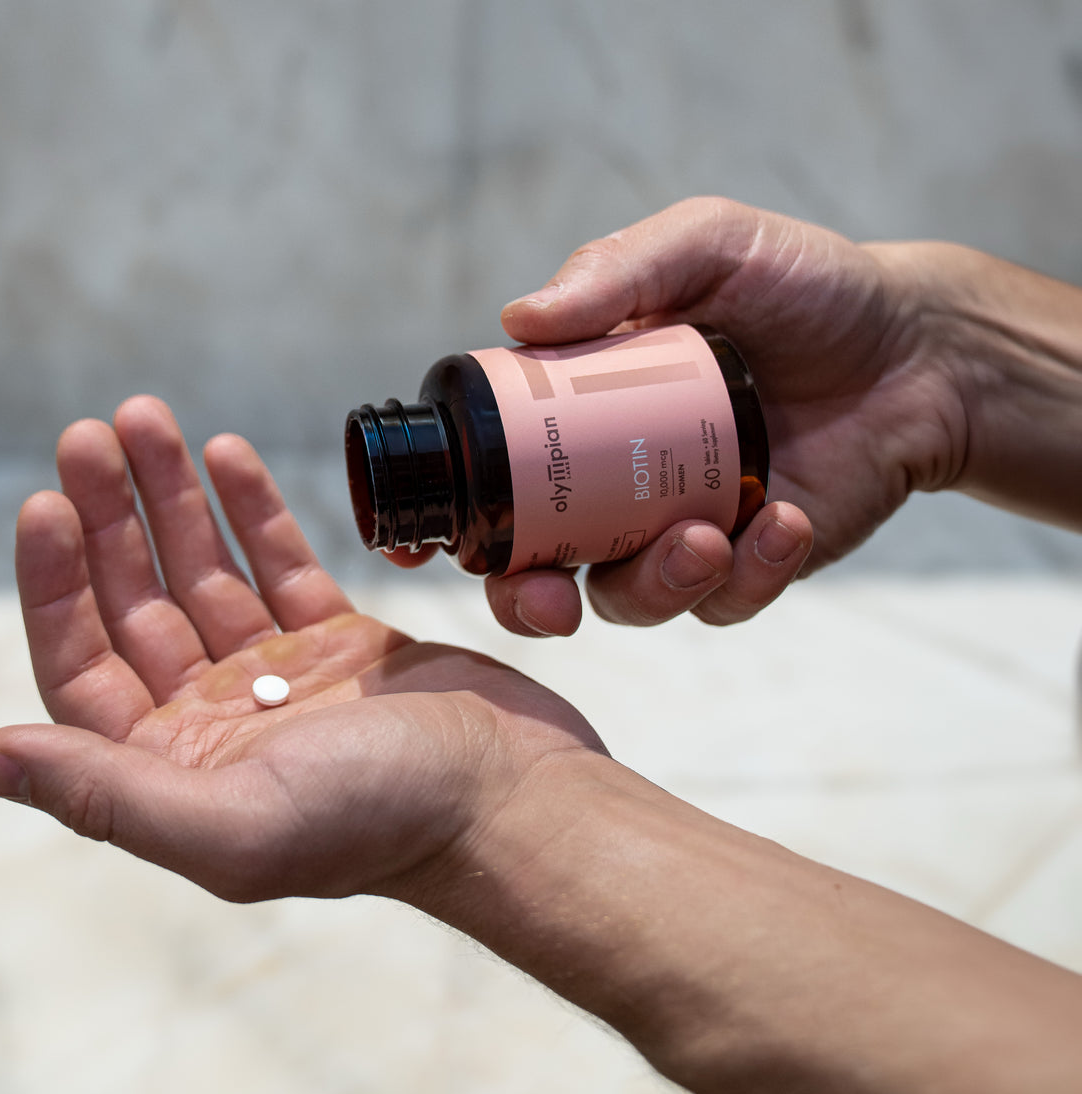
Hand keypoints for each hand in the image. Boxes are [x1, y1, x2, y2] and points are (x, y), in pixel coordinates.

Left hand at [0, 396, 604, 901]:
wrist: (513, 798)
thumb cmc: (385, 821)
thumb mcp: (235, 825)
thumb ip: (108, 795)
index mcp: (175, 769)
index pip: (83, 665)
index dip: (55, 586)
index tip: (47, 503)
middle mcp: (216, 721)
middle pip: (138, 603)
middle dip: (110, 517)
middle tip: (91, 433)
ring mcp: (278, 678)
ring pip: (206, 571)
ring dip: (172, 496)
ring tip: (146, 418)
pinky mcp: (339, 643)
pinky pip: (279, 564)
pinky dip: (252, 508)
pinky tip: (227, 452)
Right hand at [468, 197, 969, 635]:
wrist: (914, 344)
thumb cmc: (800, 287)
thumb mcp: (707, 247)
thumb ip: (618, 270)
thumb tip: (516, 317)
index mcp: (581, 420)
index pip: (495, 480)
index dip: (455, 521)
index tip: (422, 548)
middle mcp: (616, 488)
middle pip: (538, 571)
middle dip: (528, 601)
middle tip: (548, 598)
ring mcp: (681, 532)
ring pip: (629, 599)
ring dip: (653, 584)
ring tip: (706, 536)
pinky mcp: (750, 565)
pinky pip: (726, 600)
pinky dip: (750, 573)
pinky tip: (785, 520)